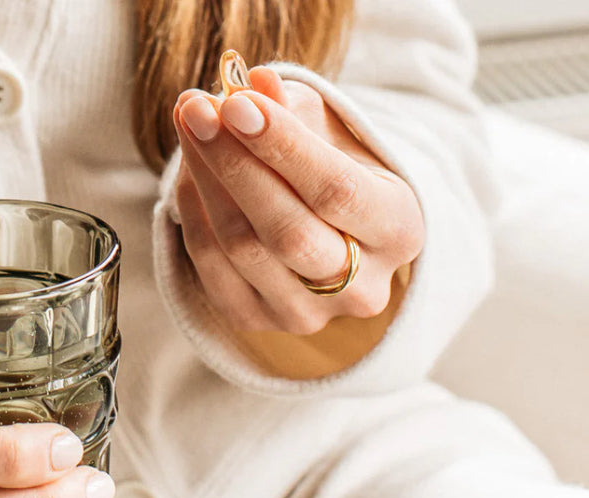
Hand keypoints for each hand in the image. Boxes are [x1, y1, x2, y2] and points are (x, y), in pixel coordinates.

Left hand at [172, 67, 423, 335]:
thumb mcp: (329, 131)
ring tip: (189, 126)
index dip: (282, 147)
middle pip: (287, 231)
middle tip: (196, 109)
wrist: (328, 230)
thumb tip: (254, 83)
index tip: (235, 103)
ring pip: (244, 250)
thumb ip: (295, 108)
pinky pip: (213, 271)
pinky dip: (193, 216)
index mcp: (400, 231)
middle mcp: (362, 287)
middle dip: (234, 164)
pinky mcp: (259, 323)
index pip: (336, 191)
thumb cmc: (333, 167)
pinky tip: (188, 174)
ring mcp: (310, 315)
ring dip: (205, 181)